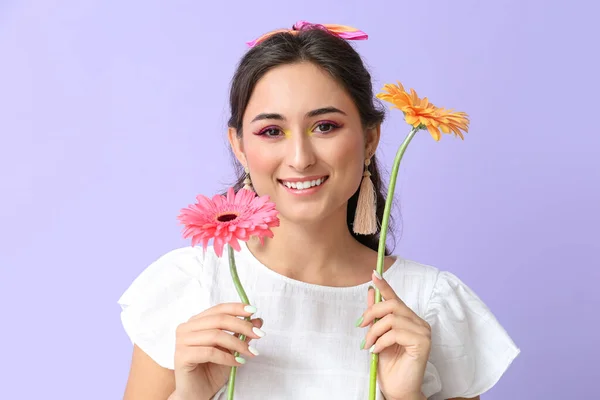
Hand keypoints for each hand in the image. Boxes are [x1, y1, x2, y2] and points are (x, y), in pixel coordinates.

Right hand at [173, 303, 264, 399]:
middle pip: (219, 319)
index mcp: (196, 321)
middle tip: (258, 334)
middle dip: (242, 326)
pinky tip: (237, 362)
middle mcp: (187, 328)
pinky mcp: (182, 356)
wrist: (197, 393)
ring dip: (237, 344)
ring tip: (250, 353)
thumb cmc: (211, 370)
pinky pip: (210, 352)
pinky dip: (227, 357)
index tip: (253, 311)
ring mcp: (182, 341)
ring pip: (216, 335)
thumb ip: (240, 333)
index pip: (218, 309)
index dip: (237, 308)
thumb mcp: (231, 349)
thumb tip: (257, 320)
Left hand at [356, 271, 430, 399]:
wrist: (397, 389)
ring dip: (374, 332)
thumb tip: (369, 292)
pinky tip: (377, 351)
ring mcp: (423, 332)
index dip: (384, 285)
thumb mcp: (377, 336)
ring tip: (369, 345)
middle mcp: (419, 322)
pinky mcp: (423, 342)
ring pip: (392, 319)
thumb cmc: (389, 365)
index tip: (373, 274)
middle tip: (361, 327)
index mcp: (409, 319)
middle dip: (372, 313)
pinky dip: (382, 341)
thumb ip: (376, 316)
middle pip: (393, 305)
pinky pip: (396, 333)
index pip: (395, 298)